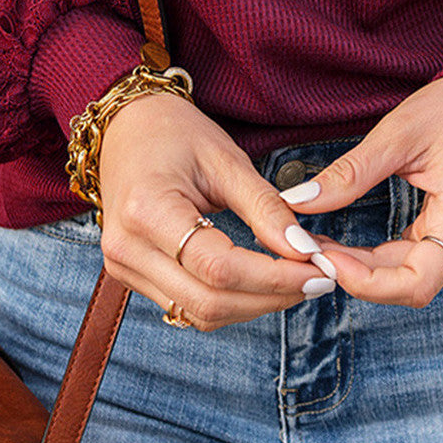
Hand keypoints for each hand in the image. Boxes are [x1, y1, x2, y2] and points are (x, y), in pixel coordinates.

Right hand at [96, 90, 338, 329]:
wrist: (127, 128)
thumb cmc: (176, 133)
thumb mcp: (227, 160)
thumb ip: (265, 208)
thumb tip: (305, 251)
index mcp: (147, 210)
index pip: (218, 267)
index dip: (274, 277)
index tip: (318, 269)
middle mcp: (127, 248)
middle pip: (208, 302)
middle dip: (271, 297)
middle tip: (318, 279)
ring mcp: (124, 267)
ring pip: (199, 314)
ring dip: (255, 305)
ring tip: (297, 279)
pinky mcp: (131, 276)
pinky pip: (187, 306)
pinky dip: (231, 302)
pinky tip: (263, 282)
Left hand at [280, 76, 442, 308]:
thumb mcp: (399, 133)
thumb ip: (350, 173)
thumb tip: (298, 200)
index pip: (416, 284)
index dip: (366, 283)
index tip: (326, 259)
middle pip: (406, 283)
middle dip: (353, 272)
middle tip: (305, 249)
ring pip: (407, 276)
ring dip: (362, 268)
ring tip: (317, 245)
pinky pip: (414, 260)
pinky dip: (377, 258)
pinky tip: (344, 245)